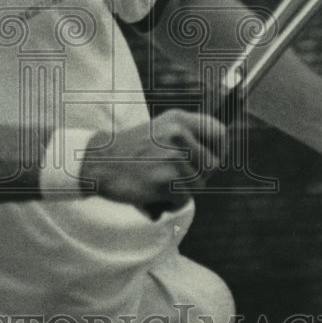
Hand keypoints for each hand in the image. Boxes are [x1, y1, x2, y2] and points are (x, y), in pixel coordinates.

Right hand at [80, 109, 225, 213]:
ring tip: (160, 182)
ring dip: (183, 191)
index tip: (210, 160)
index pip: (219, 132)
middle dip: (200, 175)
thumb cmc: (134, 150)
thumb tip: (222, 152)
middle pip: (213, 164)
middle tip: (176, 174)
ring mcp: (172, 157)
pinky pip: (184, 200)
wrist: (99, 162)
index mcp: (179, 119)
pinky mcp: (165, 181)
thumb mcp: (162, 129)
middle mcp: (178, 134)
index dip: (220, 149)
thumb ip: (189, 135)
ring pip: (199, 185)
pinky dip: (170, 203)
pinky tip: (153, 193)